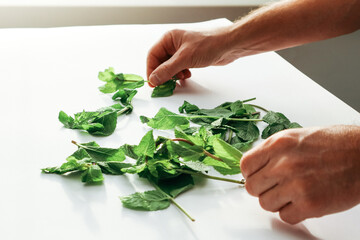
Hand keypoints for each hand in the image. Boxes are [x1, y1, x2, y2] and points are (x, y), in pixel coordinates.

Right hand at [146, 28, 236, 85]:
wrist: (229, 46)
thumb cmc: (209, 45)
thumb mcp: (185, 58)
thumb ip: (167, 70)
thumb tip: (153, 79)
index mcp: (169, 38)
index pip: (152, 55)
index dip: (151, 70)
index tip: (152, 83)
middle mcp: (173, 44)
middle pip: (160, 62)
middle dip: (162, 74)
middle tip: (165, 85)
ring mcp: (182, 52)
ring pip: (170, 67)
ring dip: (172, 75)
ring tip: (179, 79)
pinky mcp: (190, 58)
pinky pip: (179, 69)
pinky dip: (180, 74)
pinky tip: (187, 76)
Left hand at [240, 125, 359, 223]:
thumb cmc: (336, 144)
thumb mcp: (296, 137)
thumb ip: (273, 151)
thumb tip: (257, 165)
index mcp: (278, 144)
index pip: (245, 166)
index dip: (250, 174)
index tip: (258, 176)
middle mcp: (283, 164)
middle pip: (252, 188)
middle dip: (262, 189)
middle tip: (276, 187)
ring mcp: (296, 185)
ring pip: (266, 204)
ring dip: (277, 202)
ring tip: (292, 194)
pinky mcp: (310, 204)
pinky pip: (285, 216)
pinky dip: (292, 212)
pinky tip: (303, 202)